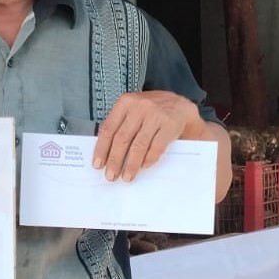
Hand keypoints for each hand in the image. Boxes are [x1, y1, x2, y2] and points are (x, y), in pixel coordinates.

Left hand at [92, 91, 209, 182]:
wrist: (180, 105)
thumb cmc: (152, 111)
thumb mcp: (133, 110)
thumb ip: (121, 125)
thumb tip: (106, 153)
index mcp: (125, 102)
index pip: (108, 128)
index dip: (102, 148)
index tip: (98, 164)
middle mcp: (139, 107)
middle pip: (122, 138)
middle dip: (115, 160)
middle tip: (111, 175)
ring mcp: (155, 115)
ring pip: (138, 145)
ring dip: (131, 164)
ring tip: (127, 176)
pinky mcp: (170, 124)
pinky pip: (156, 147)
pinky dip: (149, 159)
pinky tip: (144, 167)